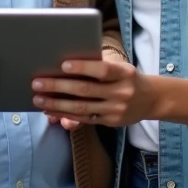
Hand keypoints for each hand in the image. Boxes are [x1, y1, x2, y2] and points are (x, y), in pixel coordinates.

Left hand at [32, 59, 155, 126]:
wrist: (150, 99)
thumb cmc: (127, 77)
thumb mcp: (121, 67)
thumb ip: (99, 67)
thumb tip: (65, 66)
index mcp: (124, 73)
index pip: (103, 69)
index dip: (83, 67)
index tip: (63, 64)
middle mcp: (121, 92)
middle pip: (86, 90)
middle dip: (58, 86)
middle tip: (36, 83)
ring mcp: (116, 109)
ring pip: (81, 107)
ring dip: (56, 104)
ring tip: (38, 99)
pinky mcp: (111, 122)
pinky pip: (84, 118)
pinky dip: (65, 114)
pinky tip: (50, 110)